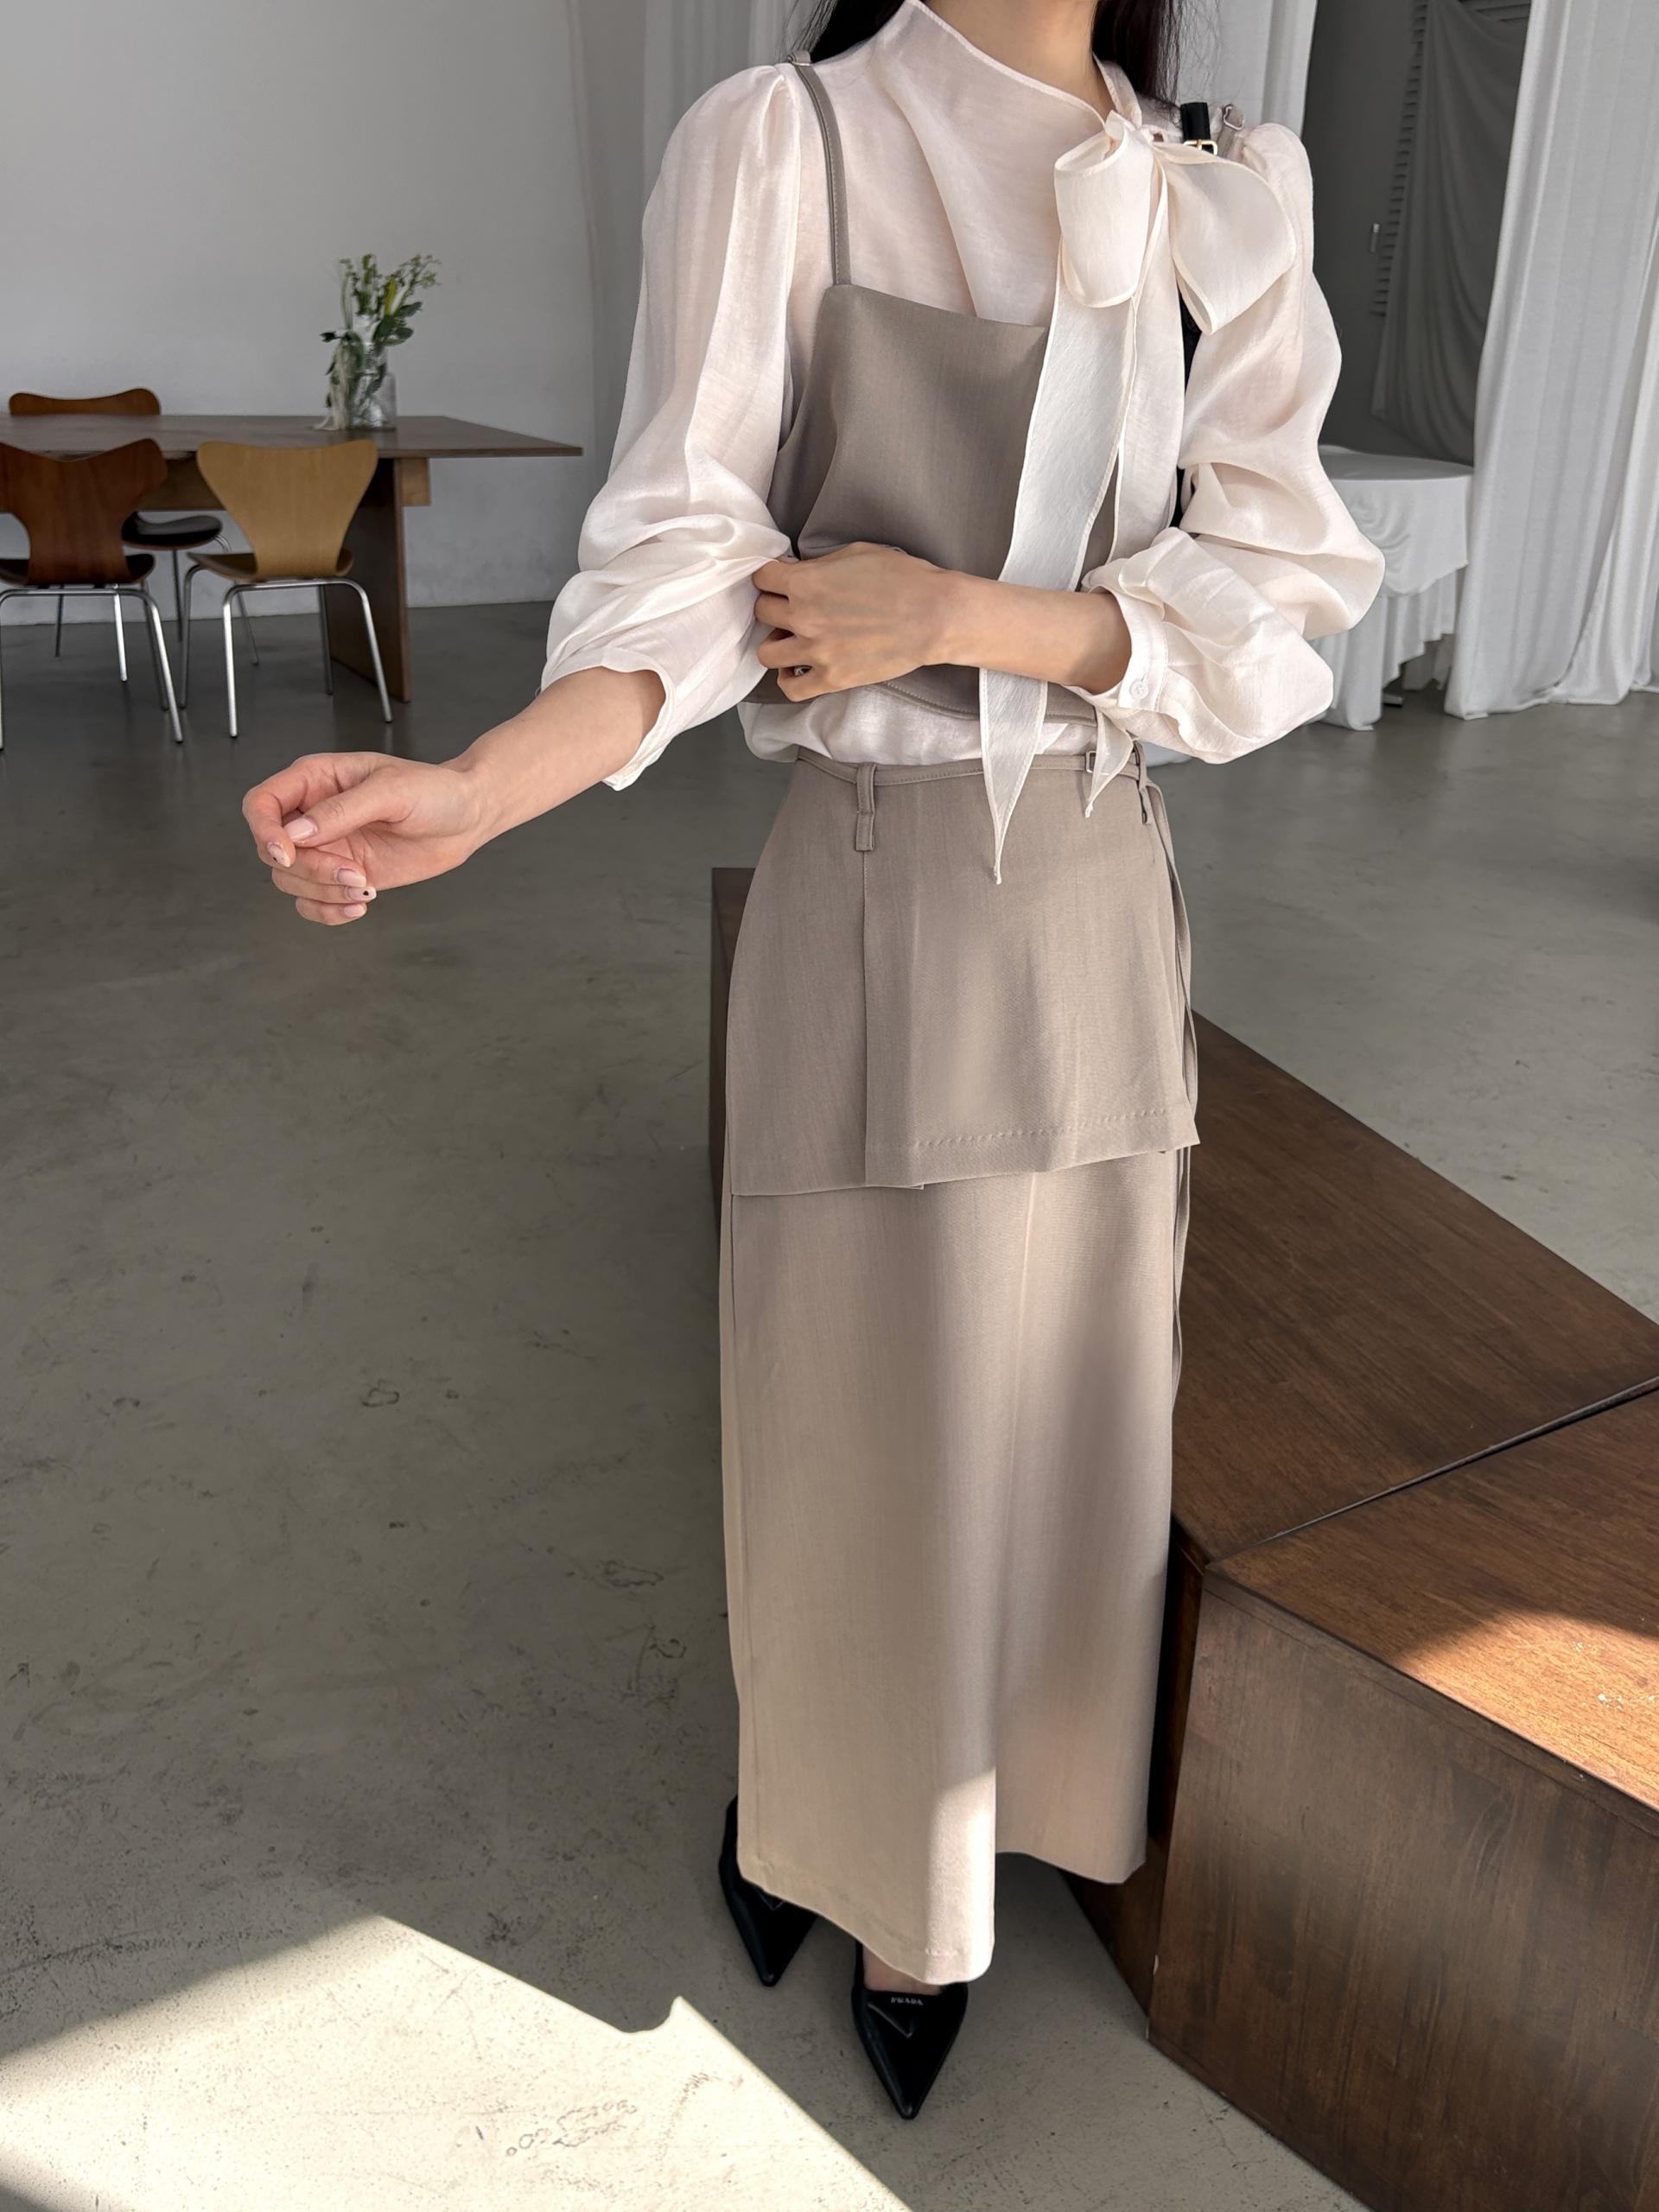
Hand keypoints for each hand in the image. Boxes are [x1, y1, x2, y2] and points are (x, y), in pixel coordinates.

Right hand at [241, 752, 485, 925]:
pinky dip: (328, 911)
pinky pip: (312, 902)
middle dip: (308, 870)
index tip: (287, 853)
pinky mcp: (343, 875)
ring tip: (366, 888)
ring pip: (290, 880)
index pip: (261, 804)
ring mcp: (327, 848)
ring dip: (322, 893)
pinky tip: (360, 906)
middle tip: (355, 874)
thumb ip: (341, 811)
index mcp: (314, 780)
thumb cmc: (433, 791)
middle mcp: (312, 815)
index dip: (264, 830)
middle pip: (272, 851)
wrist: (466, 818)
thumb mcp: (390, 792)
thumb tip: (296, 834)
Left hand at [753, 542, 952, 700]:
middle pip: (762, 612)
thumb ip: (819, 565)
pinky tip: (798, 668)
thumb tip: (796, 572)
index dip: (770, 576)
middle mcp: (803, 617)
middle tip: (791, 607)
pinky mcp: (832, 679)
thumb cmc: (902, 578)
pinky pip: (790, 688)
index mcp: (806, 582)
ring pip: (766, 653)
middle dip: (775, 606)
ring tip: (793, 639)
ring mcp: (815, 652)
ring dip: (777, 643)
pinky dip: (788, 679)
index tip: (781, 579)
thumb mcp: (855, 554)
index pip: (761, 578)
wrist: (934, 616)